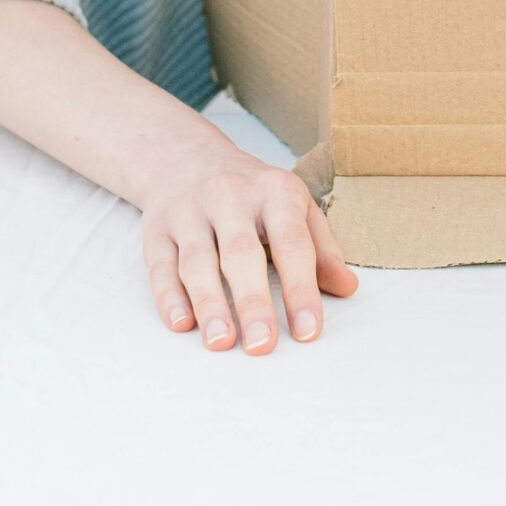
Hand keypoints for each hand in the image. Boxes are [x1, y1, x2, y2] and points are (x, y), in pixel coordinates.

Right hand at [140, 150, 359, 355]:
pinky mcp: (157, 230)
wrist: (188, 160)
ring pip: (198, 262)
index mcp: (274, 191)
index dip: (301, 289)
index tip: (307, 332)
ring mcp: (190, 211)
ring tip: (222, 343)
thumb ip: (322, 249)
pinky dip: (169, 297)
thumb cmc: (254, 196)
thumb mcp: (296, 208)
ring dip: (210, 304)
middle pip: (242, 254)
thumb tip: (348, 288)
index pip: (292, 243)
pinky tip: (182, 324)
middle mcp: (230, 197)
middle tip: (263, 345)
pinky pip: (161, 266)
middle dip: (253, 301)